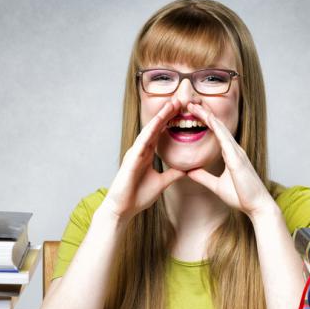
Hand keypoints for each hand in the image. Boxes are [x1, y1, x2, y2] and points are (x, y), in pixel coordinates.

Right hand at [101, 97, 185, 220]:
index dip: (170, 121)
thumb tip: (185, 170)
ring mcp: (135, 154)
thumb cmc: (138, 196)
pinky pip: (142, 143)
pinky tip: (157, 122)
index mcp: (147, 155)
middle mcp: (140, 151)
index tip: (181, 110)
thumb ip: (172, 175)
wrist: (124, 209)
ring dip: (160, 117)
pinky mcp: (131, 160)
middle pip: (155, 128)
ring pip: (149, 131)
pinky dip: (150, 132)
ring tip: (171, 104)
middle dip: (166, 113)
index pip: (160, 134)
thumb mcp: (161, 183)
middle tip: (179, 100)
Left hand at [184, 102, 276, 219]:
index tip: (192, 113)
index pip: (216, 133)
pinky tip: (208, 119)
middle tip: (190, 103)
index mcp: (231, 154)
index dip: (205, 121)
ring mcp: (237, 152)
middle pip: (217, 126)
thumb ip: (203, 177)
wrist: (257, 206)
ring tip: (194, 106)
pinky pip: (226, 139)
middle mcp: (235, 150)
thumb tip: (189, 171)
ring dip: (208, 116)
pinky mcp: (237, 159)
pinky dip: (216, 128)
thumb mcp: (216, 186)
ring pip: (221, 129)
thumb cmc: (241, 196)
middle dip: (204, 113)